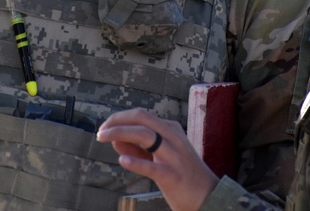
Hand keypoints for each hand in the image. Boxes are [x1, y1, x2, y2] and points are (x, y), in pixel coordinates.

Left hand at [97, 108, 218, 210]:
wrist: (209, 196)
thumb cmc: (182, 175)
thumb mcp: (162, 156)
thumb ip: (138, 148)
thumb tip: (115, 140)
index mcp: (171, 129)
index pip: (141, 115)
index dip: (119, 118)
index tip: (104, 126)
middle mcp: (173, 138)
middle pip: (142, 119)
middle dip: (117, 121)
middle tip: (100, 131)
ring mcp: (174, 156)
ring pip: (146, 136)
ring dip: (120, 133)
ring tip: (103, 138)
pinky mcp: (172, 176)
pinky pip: (152, 166)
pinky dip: (136, 162)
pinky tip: (122, 160)